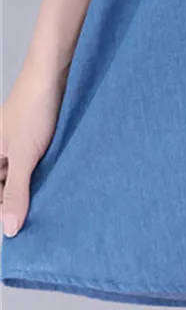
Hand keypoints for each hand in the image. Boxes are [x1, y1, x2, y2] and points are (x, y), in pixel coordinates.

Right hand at [0, 63, 67, 236]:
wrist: (50, 78)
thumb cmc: (33, 110)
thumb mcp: (24, 158)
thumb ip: (16, 193)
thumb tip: (9, 228)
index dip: (4, 212)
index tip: (21, 231)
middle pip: (3, 189)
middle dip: (18, 204)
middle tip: (43, 218)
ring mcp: (10, 148)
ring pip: (17, 179)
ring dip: (32, 191)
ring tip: (52, 202)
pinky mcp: (29, 143)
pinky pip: (30, 168)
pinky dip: (41, 177)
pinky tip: (56, 183)